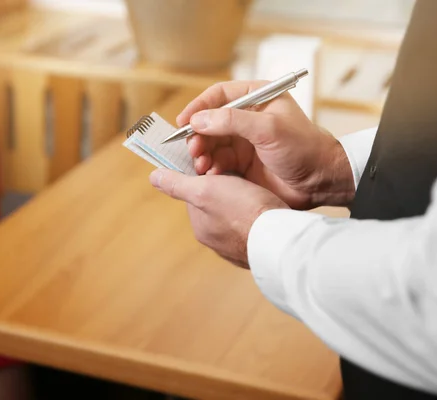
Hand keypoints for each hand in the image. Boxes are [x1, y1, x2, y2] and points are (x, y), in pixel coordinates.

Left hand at [149, 168, 287, 267]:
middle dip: (224, 188)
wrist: (282, 239)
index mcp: (200, 227)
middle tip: (240, 174)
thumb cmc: (243, 211)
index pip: (195, 193)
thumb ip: (178, 184)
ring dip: (242, 201)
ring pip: (234, 214)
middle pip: (215, 203)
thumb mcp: (205, 190)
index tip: (219, 164)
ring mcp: (237, 246)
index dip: (206, 175)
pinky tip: (265, 208)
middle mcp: (215, 240)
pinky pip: (252, 225)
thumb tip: (153, 177)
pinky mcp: (257, 247)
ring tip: (255, 190)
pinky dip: (256, 215)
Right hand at [177, 80, 354, 209]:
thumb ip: (232, 121)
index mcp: (257, 99)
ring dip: (202, 154)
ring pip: (211, 144)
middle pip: (210, 122)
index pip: (219, 95)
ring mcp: (244, 142)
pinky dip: (211, 169)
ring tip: (202, 165)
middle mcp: (247, 118)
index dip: (199, 107)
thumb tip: (198, 120)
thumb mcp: (268, 129)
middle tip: (193, 149)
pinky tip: (213, 176)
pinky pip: (218, 163)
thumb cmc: (303, 148)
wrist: (320, 181)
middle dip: (198, 135)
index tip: (183, 122)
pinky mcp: (242, 164)